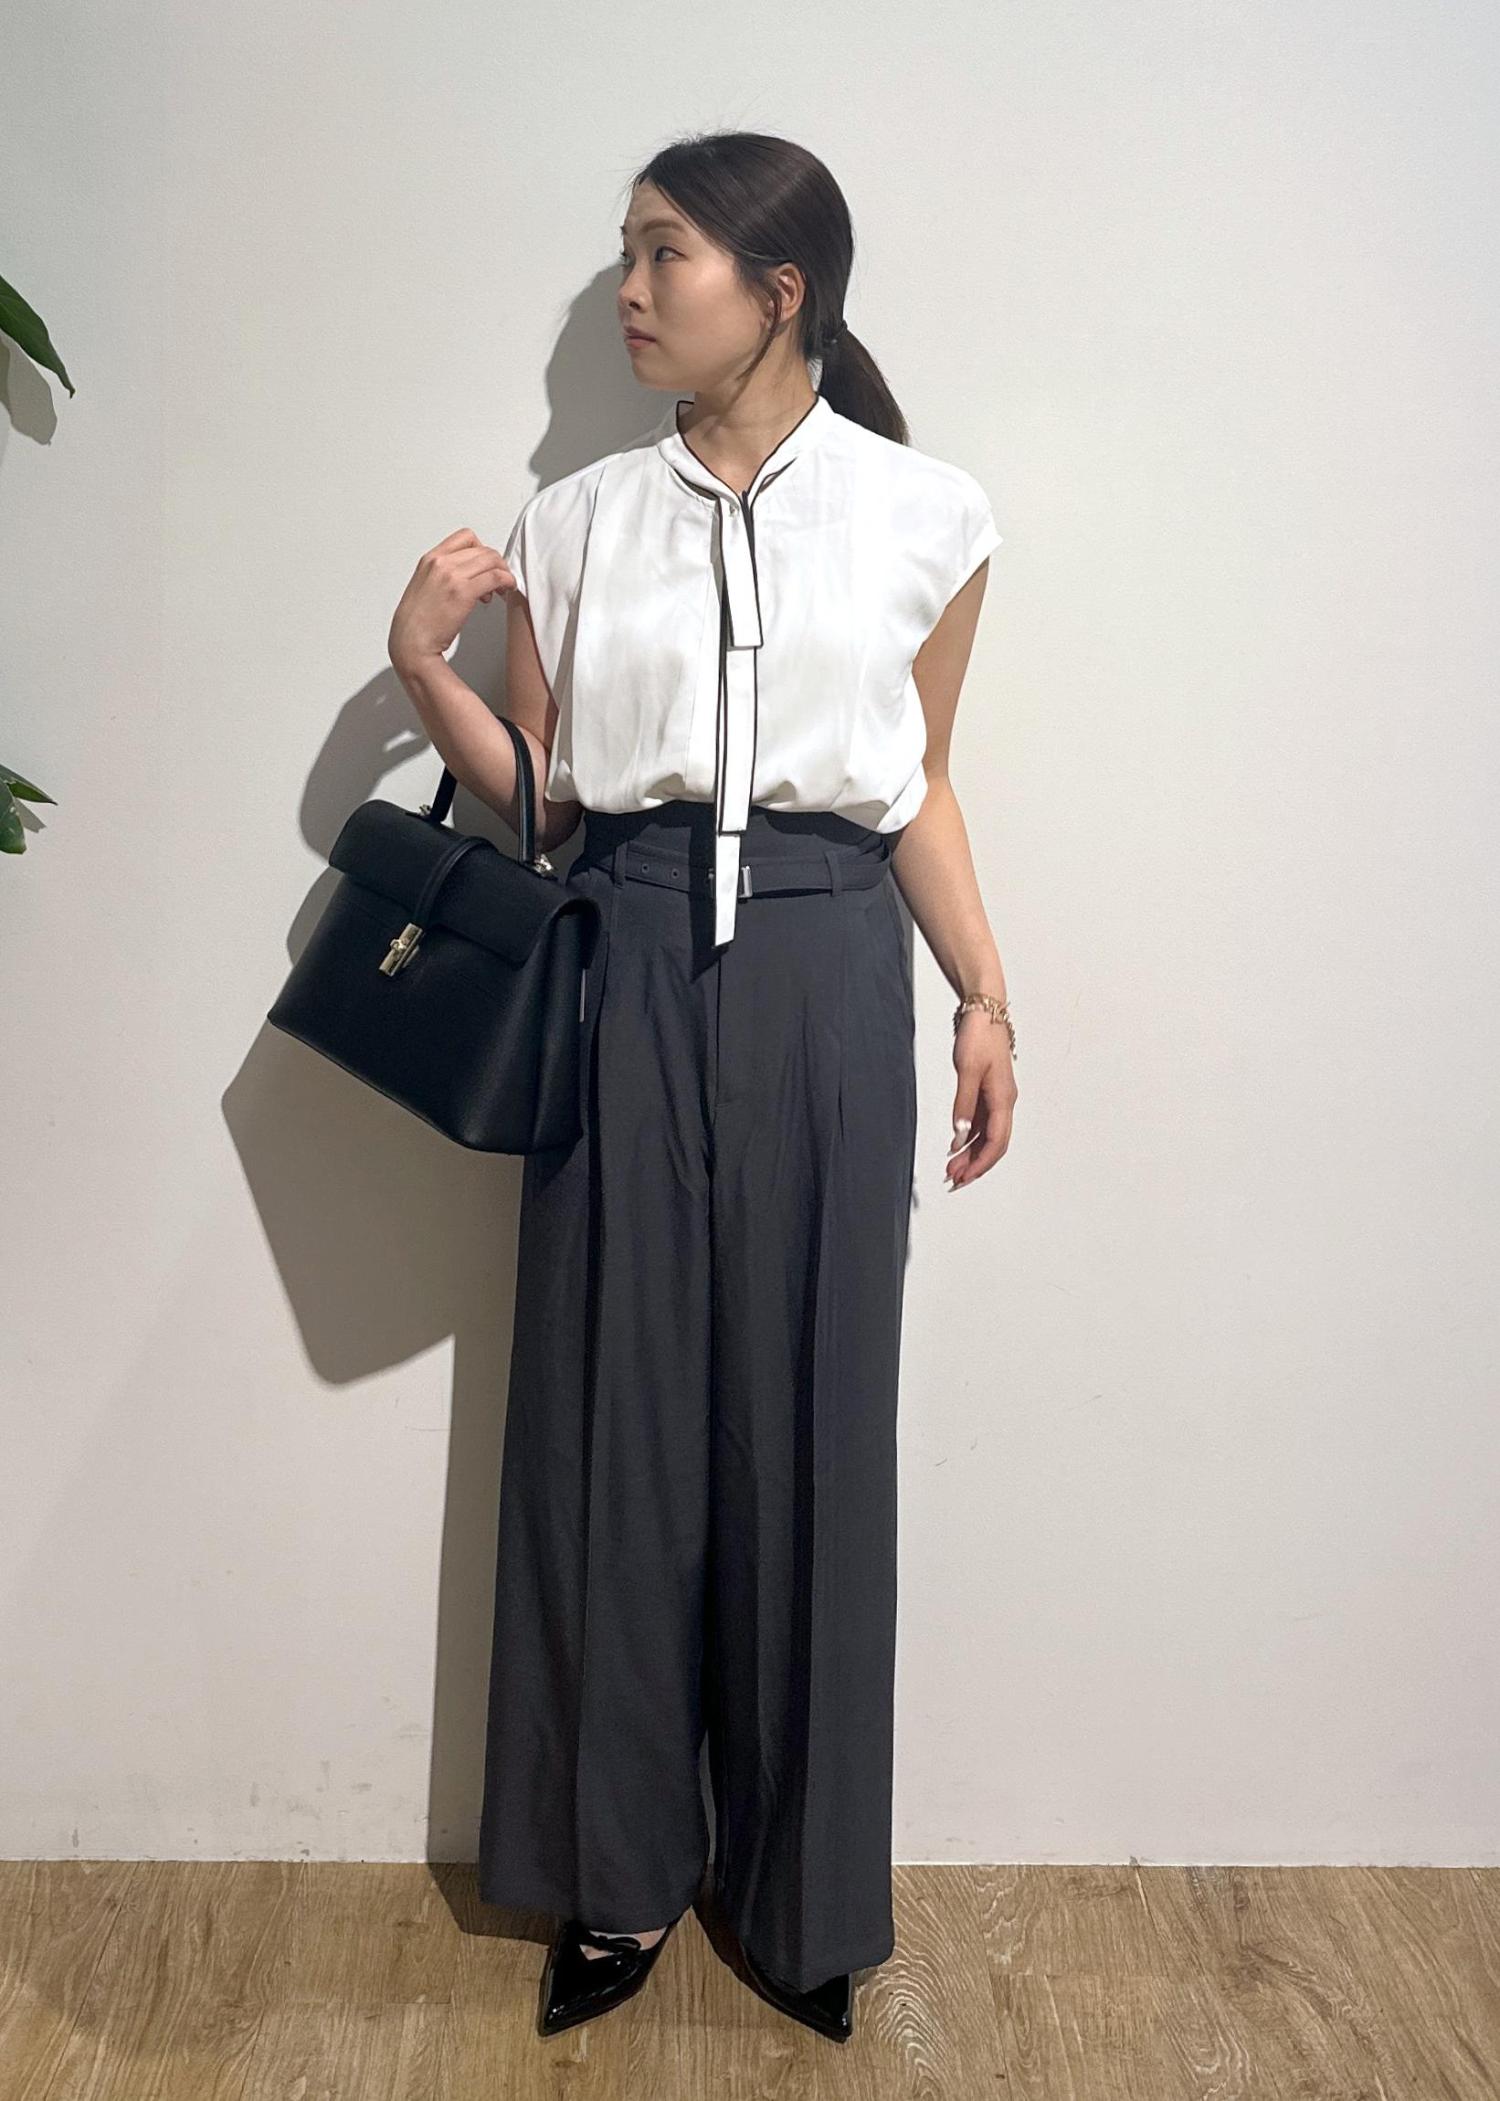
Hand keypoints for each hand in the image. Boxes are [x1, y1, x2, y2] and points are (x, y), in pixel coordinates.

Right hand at [388, 526, 516, 672]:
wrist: (411, 642)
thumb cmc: (418, 621)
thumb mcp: (425, 585)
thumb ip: (443, 573)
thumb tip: (467, 573)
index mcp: (431, 559)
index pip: (466, 537)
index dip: (482, 548)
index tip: (486, 563)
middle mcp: (441, 563)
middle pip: (483, 549)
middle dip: (496, 563)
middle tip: (499, 578)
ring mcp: (452, 576)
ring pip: (492, 560)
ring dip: (503, 573)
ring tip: (502, 588)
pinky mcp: (464, 592)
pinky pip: (496, 577)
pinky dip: (507, 581)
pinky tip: (506, 590)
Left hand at [945, 1011, 1016, 1188]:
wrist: (985, 1012)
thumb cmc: (979, 1036)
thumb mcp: (967, 1070)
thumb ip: (963, 1104)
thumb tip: (959, 1135)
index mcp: (1003, 1099)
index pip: (996, 1142)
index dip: (980, 1163)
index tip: (963, 1177)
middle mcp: (1004, 1102)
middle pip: (994, 1144)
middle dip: (975, 1165)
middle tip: (953, 1179)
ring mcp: (997, 1098)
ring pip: (987, 1135)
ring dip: (971, 1153)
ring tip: (951, 1168)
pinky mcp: (988, 1092)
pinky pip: (982, 1123)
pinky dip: (970, 1138)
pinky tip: (956, 1146)